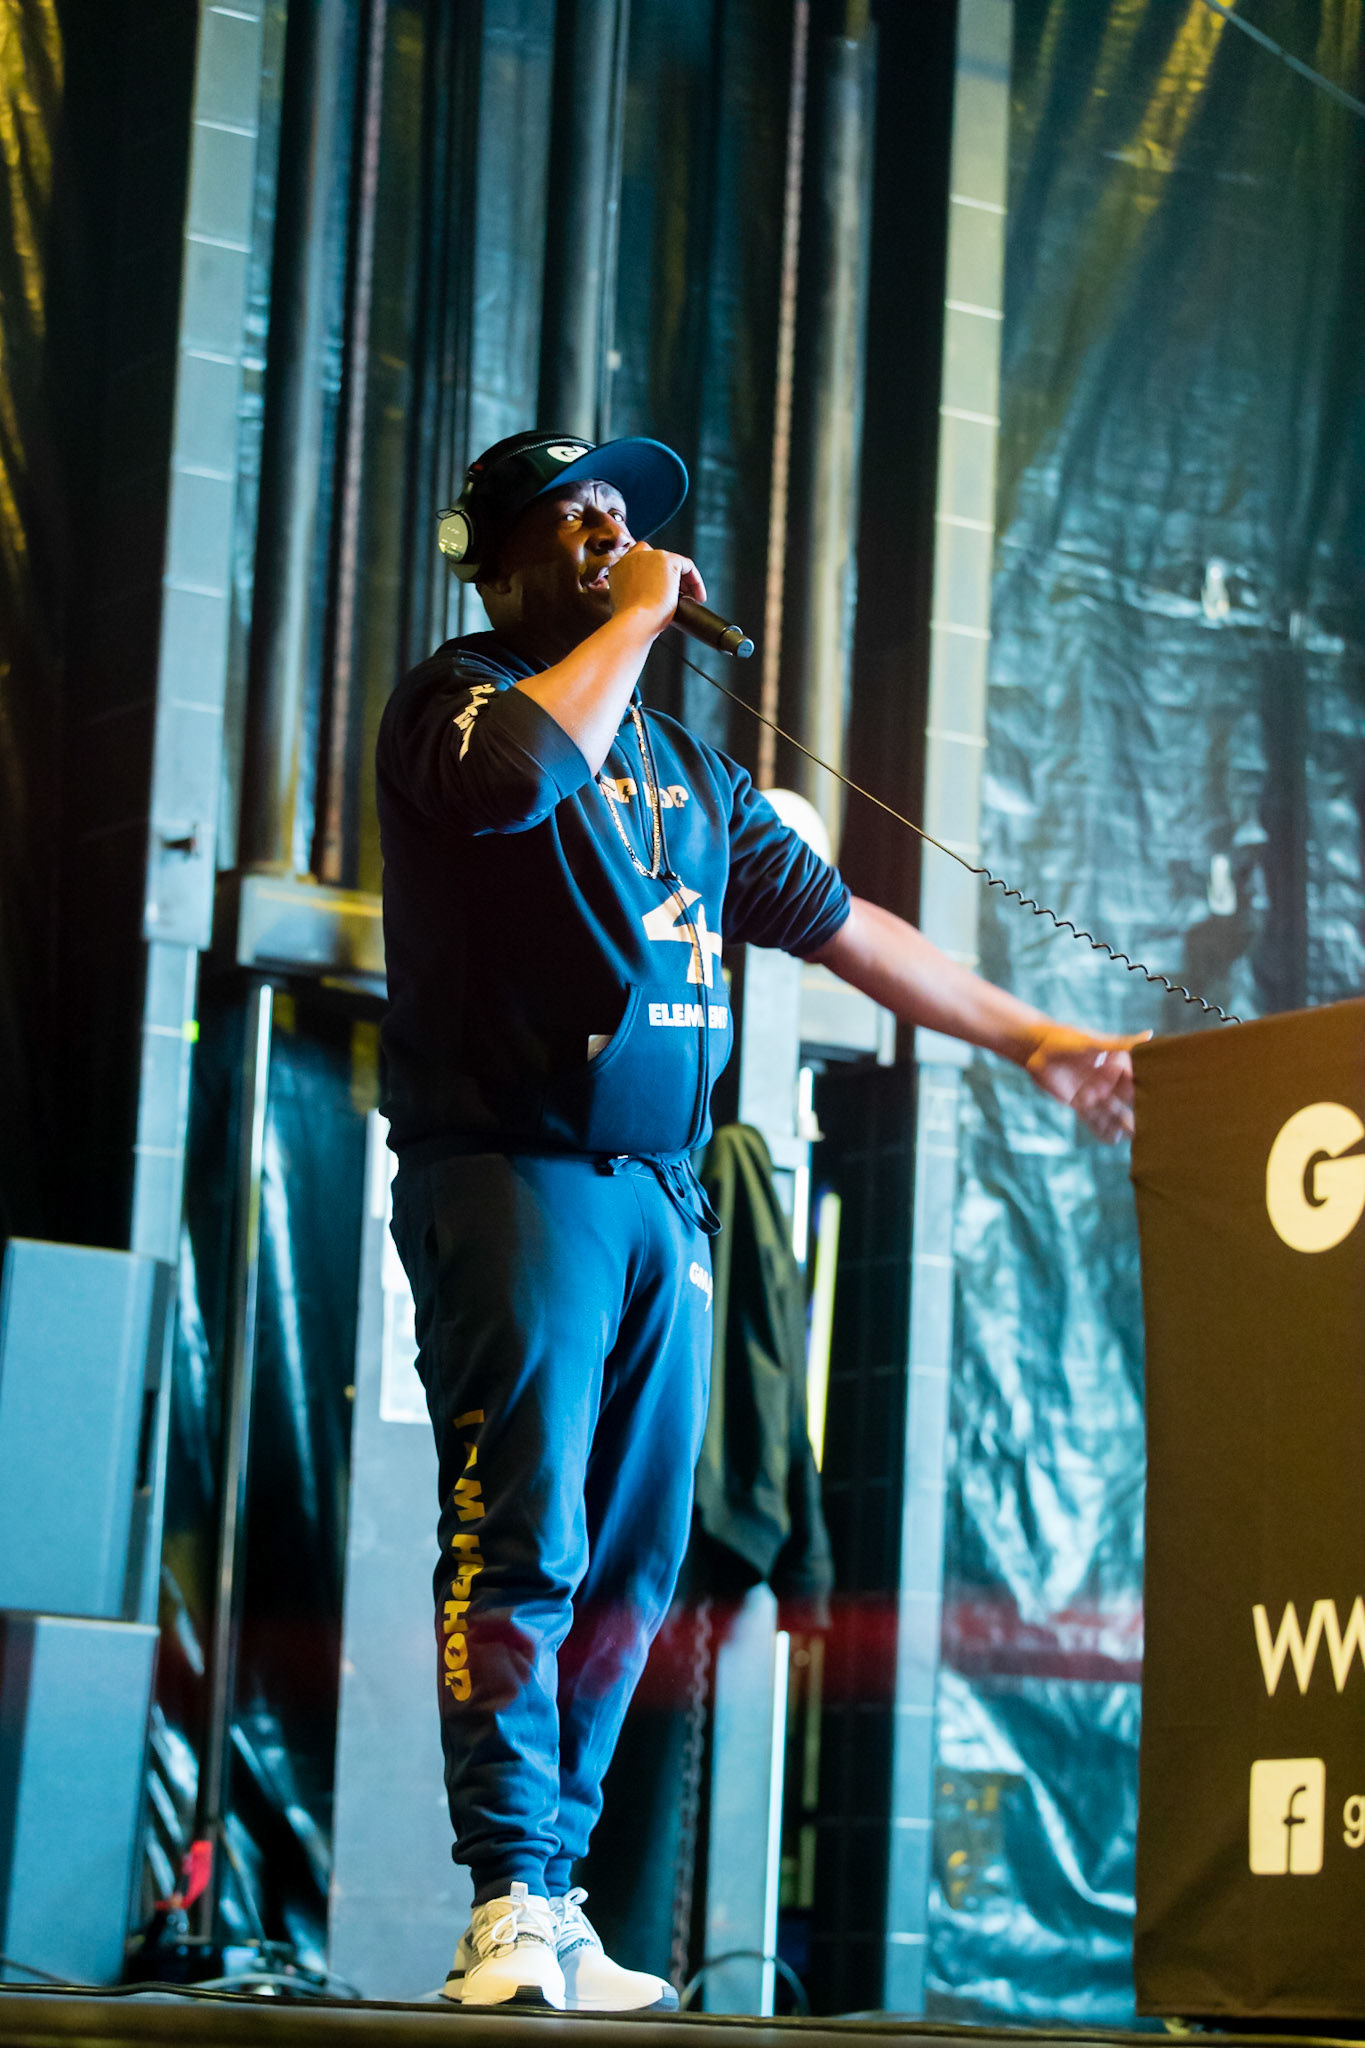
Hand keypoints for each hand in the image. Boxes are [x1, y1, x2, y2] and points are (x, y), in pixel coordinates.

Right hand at [607, 541, 705, 634]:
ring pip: (673, 563)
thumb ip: (633, 594)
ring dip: (684, 581)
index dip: (653, 576)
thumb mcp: (625, 606)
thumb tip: (649, 597)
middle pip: (657, 560)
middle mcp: (632, 558)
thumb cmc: (630, 621)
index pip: (638, 564)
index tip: (661, 592)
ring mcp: (649, 557)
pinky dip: (696, 581)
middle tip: (680, 596)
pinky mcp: (667, 560)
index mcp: (618, 569)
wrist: (635, 621)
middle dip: (669, 578)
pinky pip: (687, 565)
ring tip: (691, 599)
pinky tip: (698, 597)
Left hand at [1021, 1025, 1150, 1142]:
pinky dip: (1103, 1129)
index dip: (1153, 1090)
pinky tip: (1114, 1140)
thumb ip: (1122, 1044)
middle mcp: (1109, 1081)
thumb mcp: (1095, 1043)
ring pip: (1114, 1113)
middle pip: (1130, 1100)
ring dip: (1124, 1125)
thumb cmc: (1067, 1039)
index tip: (1170, 1102)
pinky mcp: (1080, 1103)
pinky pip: (1094, 1120)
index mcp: (1117, 1064)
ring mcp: (1096, 1093)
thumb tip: (1150, 1035)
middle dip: (1143, 1112)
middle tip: (1162, 1127)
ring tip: (1140, 1140)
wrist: (1037, 1048)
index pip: (1139, 1080)